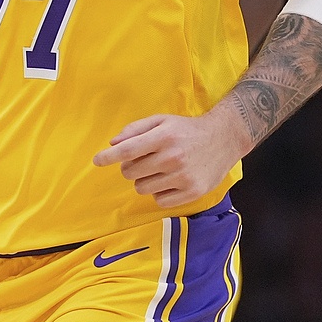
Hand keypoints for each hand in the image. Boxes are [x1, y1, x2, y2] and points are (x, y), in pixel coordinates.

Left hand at [93, 109, 243, 208]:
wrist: (224, 138)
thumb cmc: (187, 129)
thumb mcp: (162, 120)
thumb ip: (135, 130)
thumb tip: (113, 144)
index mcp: (163, 137)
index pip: (127, 150)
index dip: (108, 157)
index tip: (96, 161)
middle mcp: (172, 157)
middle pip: (131, 172)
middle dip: (130, 168)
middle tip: (143, 161)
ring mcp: (183, 177)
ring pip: (142, 188)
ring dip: (144, 180)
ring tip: (158, 171)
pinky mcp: (192, 192)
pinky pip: (160, 201)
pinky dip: (159, 193)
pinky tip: (169, 181)